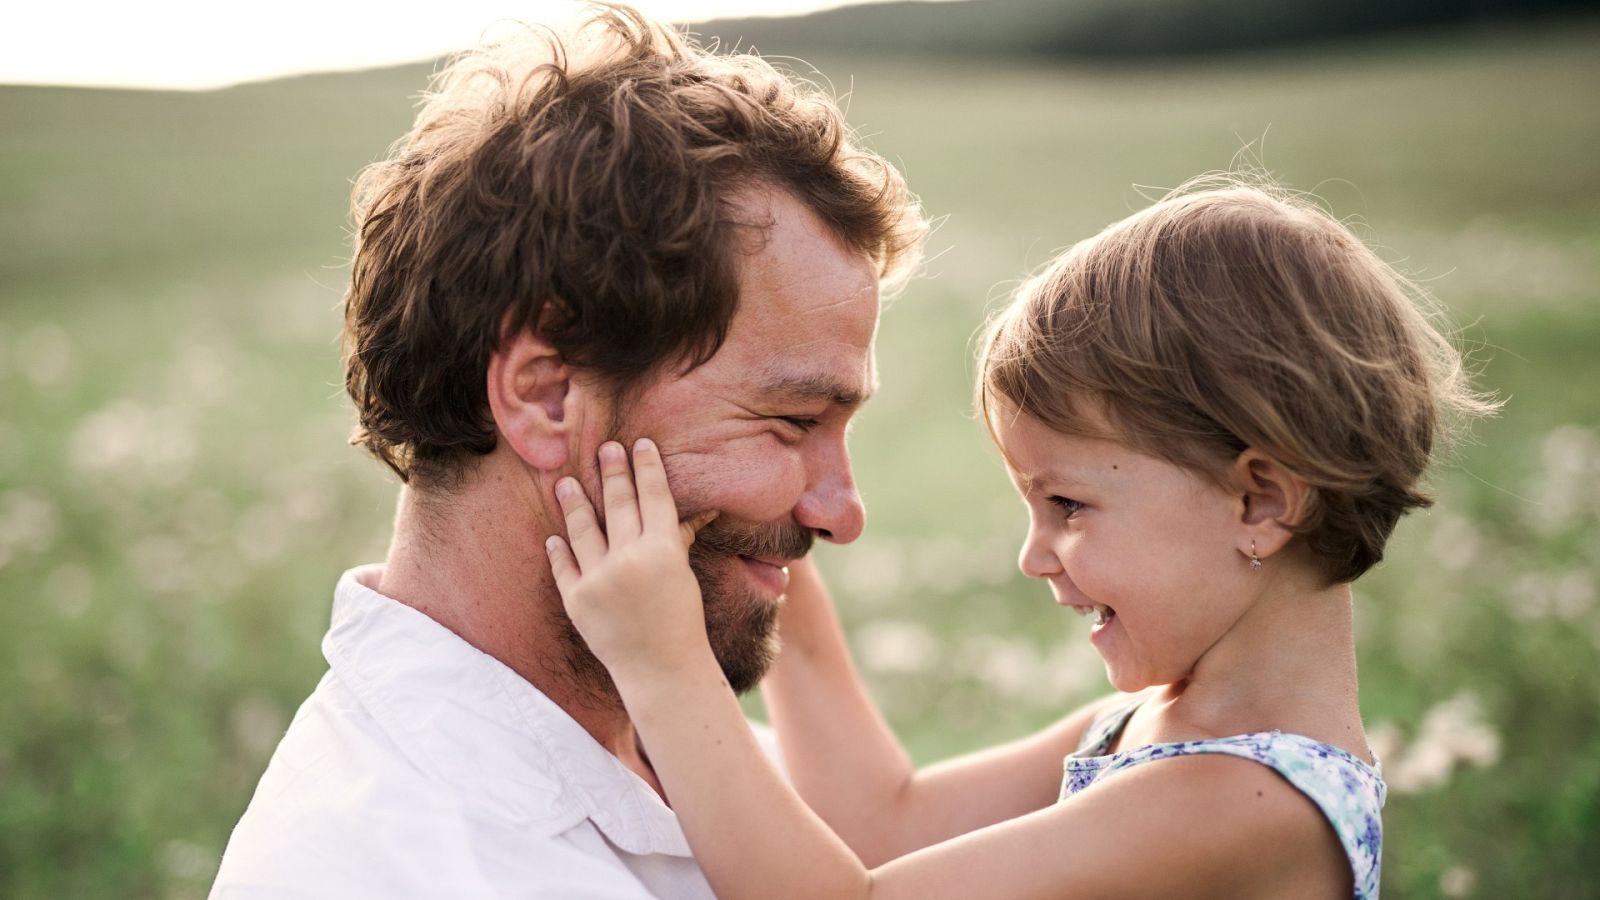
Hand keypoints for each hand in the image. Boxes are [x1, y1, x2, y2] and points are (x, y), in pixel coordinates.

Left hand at [545, 438, 717, 684]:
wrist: (661, 670)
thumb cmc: (680, 621)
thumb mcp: (683, 575)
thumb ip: (678, 539)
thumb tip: (699, 510)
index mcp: (663, 549)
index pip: (654, 496)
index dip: (646, 468)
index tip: (639, 444)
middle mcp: (629, 559)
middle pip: (617, 504)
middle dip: (612, 472)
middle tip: (604, 447)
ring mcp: (599, 579)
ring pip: (582, 529)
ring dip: (573, 503)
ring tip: (564, 482)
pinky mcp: (576, 600)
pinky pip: (563, 567)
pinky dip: (557, 550)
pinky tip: (553, 537)